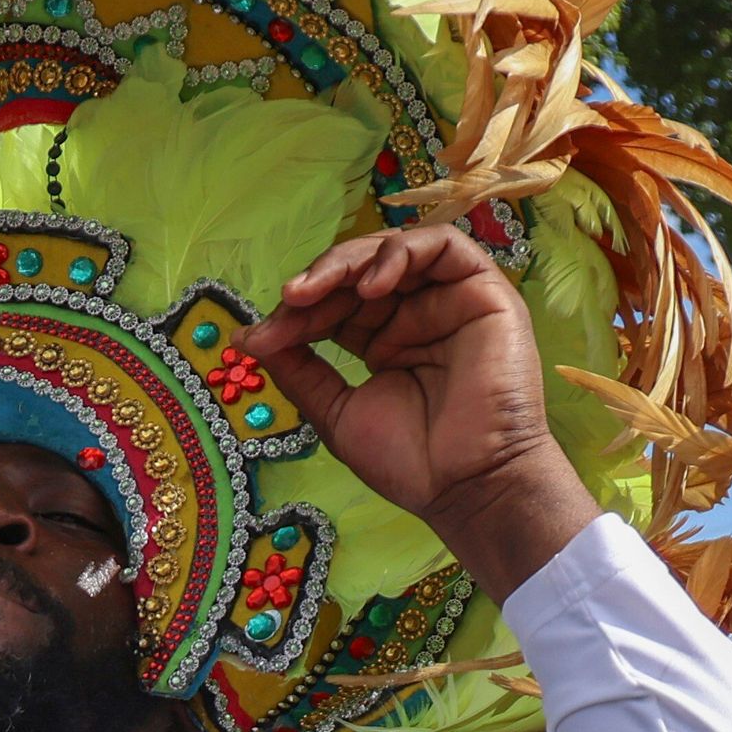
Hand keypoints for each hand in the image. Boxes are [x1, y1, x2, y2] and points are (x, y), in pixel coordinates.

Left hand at [242, 225, 598, 598]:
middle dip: (316, 285)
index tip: (260, 337)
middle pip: (358, 273)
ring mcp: (448, 300)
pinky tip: (369, 286)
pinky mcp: (484, 290)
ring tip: (316, 290)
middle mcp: (414, 314)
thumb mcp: (337, 412)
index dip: (296, 313)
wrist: (467, 486)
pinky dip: (401, 253)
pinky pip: (444, 245)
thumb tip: (247, 338)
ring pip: (394, 251)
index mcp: (382, 340)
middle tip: (287, 304)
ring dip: (348, 263)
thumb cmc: (410, 460)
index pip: (333, 305)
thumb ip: (299, 370)